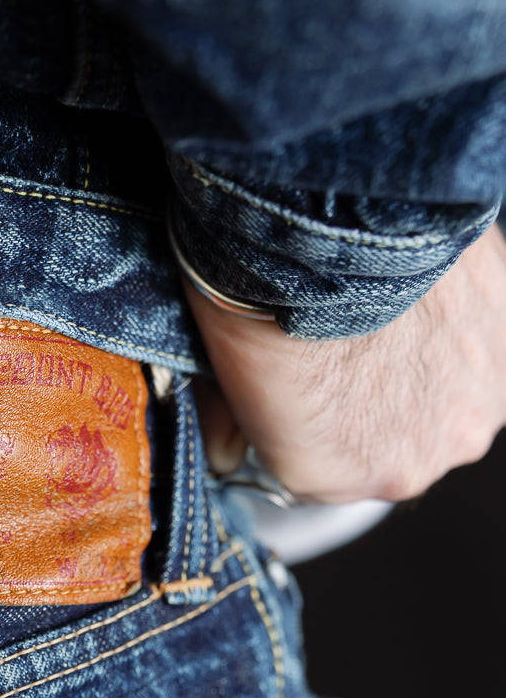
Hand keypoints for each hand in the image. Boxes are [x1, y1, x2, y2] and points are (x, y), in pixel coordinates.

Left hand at [186, 222, 505, 502]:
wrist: (337, 218)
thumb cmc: (269, 292)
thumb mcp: (218, 371)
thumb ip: (230, 424)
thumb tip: (222, 447)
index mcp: (329, 479)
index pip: (324, 469)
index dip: (314, 420)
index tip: (305, 382)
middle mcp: (411, 464)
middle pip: (392, 440)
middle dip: (374, 397)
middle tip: (349, 339)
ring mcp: (470, 412)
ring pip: (448, 398)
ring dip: (426, 361)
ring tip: (392, 311)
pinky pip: (485, 346)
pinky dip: (463, 322)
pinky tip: (429, 291)